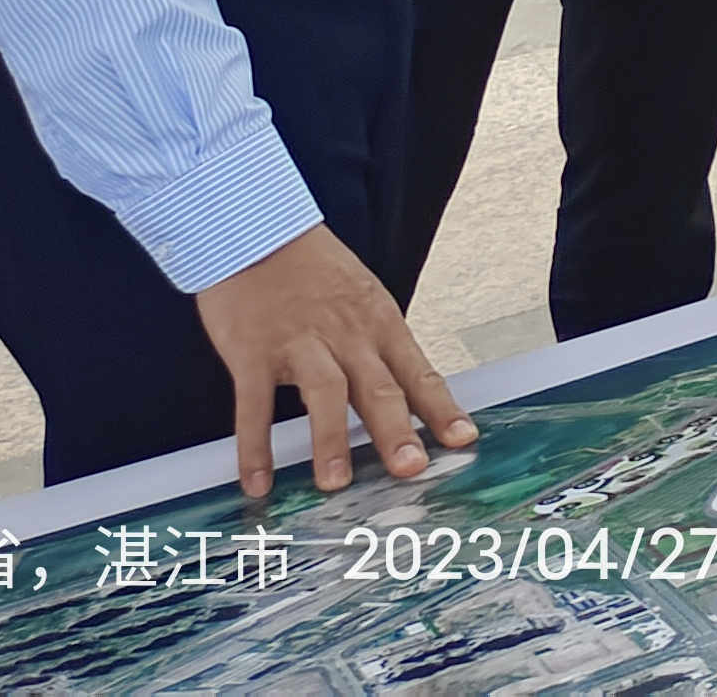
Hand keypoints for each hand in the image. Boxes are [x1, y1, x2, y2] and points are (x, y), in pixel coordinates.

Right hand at [194, 223, 474, 495]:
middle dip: (397, 429)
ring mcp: (298, 342)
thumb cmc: (315, 271)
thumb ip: (379, 348)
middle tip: (411, 469)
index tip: (463, 439)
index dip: (441, 408)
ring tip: (336, 483)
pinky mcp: (252, 351)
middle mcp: (346, 334)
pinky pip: (253, 405)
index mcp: (379, 323)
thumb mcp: (363, 300)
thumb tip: (406, 397)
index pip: (418, 372)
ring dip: (331, 439)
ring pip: (323, 392)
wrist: (258, 233)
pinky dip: (255, 446)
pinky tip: (258, 482)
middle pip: (378, 385)